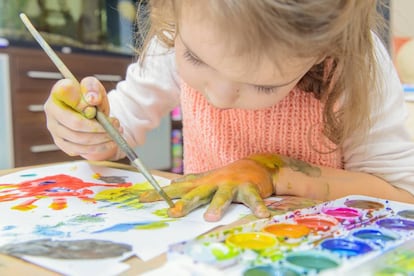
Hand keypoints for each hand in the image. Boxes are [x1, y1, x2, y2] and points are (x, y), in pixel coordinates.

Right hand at [44, 76, 119, 159]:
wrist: (91, 112)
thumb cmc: (91, 97)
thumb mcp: (94, 87)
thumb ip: (92, 88)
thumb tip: (92, 100)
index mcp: (58, 92)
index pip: (65, 94)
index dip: (82, 102)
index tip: (96, 106)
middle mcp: (51, 111)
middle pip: (76, 124)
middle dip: (99, 127)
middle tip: (116, 125)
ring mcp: (54, 129)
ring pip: (79, 140)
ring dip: (101, 138)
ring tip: (115, 133)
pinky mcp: (61, 143)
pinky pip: (80, 150)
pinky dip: (98, 148)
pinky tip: (110, 142)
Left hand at [139, 155, 276, 221]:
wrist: (255, 165)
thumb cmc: (226, 176)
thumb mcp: (206, 178)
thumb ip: (190, 182)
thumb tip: (170, 184)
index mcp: (202, 183)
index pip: (177, 188)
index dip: (160, 194)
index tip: (143, 199)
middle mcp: (214, 182)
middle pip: (197, 194)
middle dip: (185, 204)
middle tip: (173, 213)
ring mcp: (232, 184)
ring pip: (223, 195)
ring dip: (217, 206)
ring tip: (211, 217)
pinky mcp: (249, 187)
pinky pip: (253, 198)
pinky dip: (257, 206)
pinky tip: (261, 214)